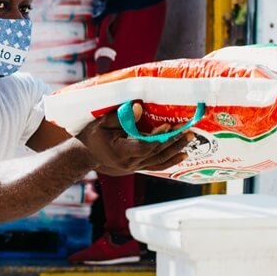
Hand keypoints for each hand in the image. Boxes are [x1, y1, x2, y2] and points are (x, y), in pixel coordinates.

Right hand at [76, 103, 191, 173]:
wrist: (87, 154)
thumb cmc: (93, 135)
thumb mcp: (102, 123)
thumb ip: (121, 117)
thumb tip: (138, 108)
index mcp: (120, 151)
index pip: (143, 147)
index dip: (157, 138)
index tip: (167, 126)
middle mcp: (130, 163)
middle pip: (156, 153)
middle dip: (173, 141)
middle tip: (187, 130)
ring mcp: (135, 166)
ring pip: (160, 160)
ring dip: (176, 149)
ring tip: (189, 139)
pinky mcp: (138, 166)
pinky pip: (157, 165)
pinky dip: (171, 160)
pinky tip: (183, 155)